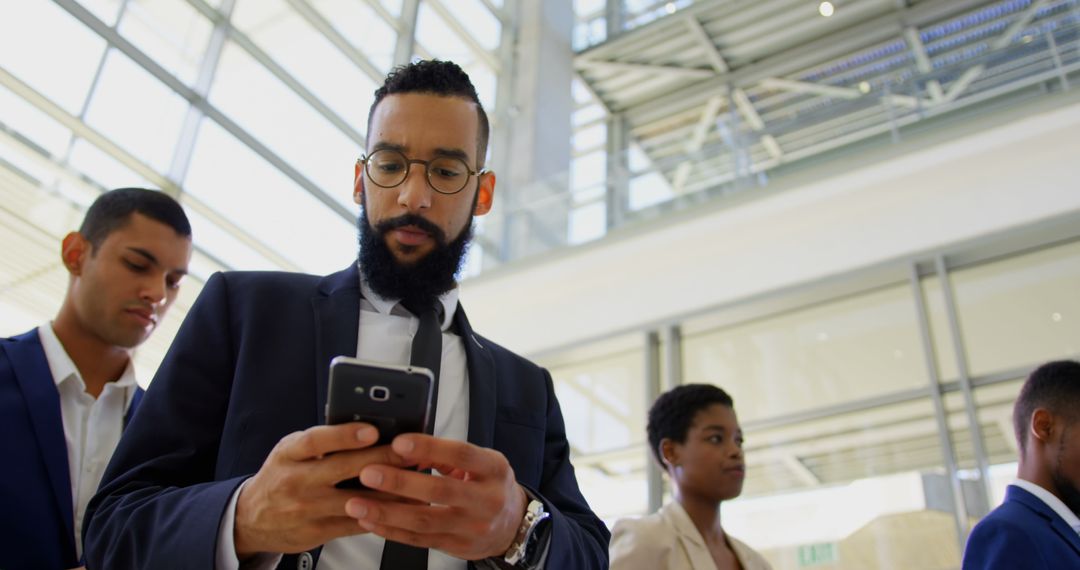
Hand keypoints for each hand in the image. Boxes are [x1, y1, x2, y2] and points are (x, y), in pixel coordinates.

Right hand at [233, 423, 409, 557]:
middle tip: (410, 452)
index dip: (345, 434)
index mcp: (289, 454)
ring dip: (390, 491)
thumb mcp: (290, 450)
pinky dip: (382, 514)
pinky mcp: (318, 532)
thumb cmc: (281, 475)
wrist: (251, 518)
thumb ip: (322, 440)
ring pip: (356, 500)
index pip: (316, 440)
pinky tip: (402, 507)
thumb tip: (367, 426)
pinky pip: (356, 522)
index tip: (372, 429)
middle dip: (382, 459)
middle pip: (343, 468)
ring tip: (417, 481)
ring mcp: (307, 509)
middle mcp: (296, 481)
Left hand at [343, 434, 528, 560]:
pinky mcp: (456, 547)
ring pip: (425, 521)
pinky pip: (419, 540)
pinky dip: (392, 531)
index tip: (398, 442)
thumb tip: (406, 446)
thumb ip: (446, 454)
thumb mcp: (481, 462)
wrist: (511, 525)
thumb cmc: (489, 485)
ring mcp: (472, 527)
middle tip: (368, 473)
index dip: (429, 448)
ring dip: (387, 513)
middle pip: (440, 491)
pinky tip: (369, 521)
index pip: (462, 455)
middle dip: (400, 483)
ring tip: (356, 504)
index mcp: (493, 469)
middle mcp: (486, 500)